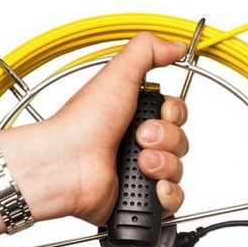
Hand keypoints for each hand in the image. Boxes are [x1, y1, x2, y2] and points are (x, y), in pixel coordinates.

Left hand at [0, 32, 188, 246]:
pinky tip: (151, 186)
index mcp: (134, 116)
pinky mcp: (138, 201)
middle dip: (168, 139)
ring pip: (179, 170)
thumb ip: (148, 50)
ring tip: (140, 162)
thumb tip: (175, 45)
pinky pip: (172, 200)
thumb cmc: (83, 123)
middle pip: (180, 142)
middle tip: (141, 138)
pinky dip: (167, 194)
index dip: (174, 115)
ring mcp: (138, 174)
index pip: (176, 116)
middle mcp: (138, 144)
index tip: (160, 112)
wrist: (67, 164)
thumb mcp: (117, 72)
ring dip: (165, 164)